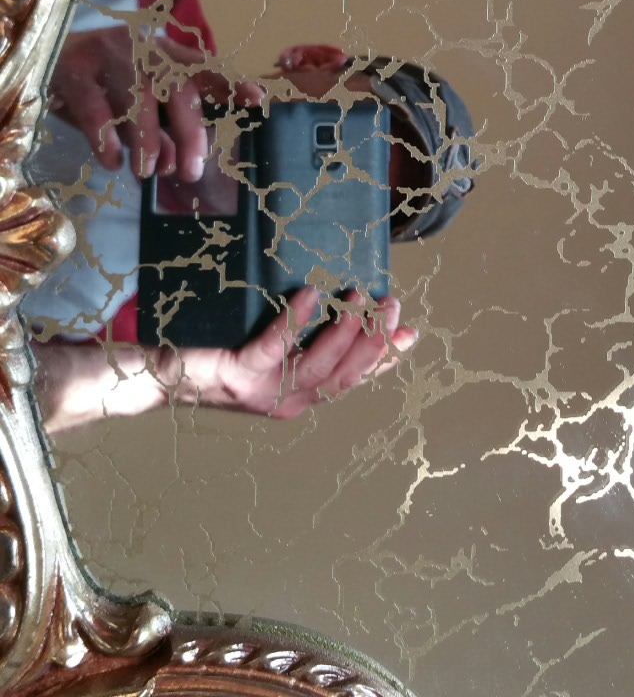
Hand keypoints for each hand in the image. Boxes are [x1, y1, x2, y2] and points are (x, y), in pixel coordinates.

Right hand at [49, 27, 262, 181]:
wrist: (51, 59)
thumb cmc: (109, 88)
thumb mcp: (144, 108)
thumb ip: (164, 135)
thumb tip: (175, 165)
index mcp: (169, 55)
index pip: (207, 68)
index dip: (232, 84)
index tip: (257, 102)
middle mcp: (146, 48)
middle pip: (177, 88)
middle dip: (189, 133)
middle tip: (190, 171)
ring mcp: (110, 53)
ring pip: (138, 97)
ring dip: (146, 139)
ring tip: (148, 172)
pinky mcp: (76, 68)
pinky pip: (95, 106)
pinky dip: (105, 137)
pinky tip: (111, 161)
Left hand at [170, 288, 417, 419]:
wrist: (162, 374)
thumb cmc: (219, 356)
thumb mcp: (272, 353)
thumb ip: (306, 342)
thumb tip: (347, 315)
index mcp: (298, 398)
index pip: (352, 380)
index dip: (383, 360)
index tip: (409, 334)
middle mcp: (286, 401)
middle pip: (342, 376)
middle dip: (373, 343)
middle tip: (391, 306)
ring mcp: (263, 391)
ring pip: (316, 366)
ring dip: (344, 332)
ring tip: (359, 297)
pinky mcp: (239, 372)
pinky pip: (274, 346)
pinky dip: (295, 322)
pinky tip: (310, 295)